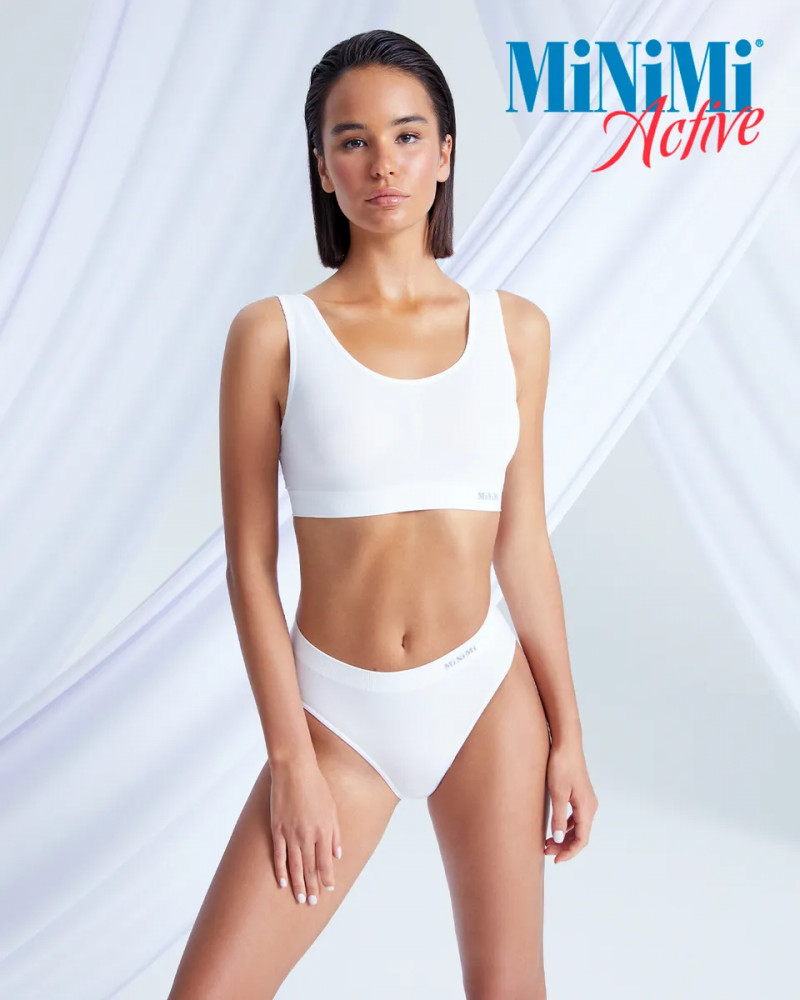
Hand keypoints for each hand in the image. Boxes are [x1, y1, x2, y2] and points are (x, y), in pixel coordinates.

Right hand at [269, 757, 341, 904]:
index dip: (327, 877)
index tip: (328, 889)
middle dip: (313, 886)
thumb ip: (335, 833)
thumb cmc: (316, 786)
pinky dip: (280, 870)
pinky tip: (283, 882)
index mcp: (324, 830)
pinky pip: (279, 855)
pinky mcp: (277, 829)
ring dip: (298, 884)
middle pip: (310, 867)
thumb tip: (338, 855)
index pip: (326, 862)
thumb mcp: (332, 808)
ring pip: (295, 865)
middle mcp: (308, 835)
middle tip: (312, 902)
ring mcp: (291, 833)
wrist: (294, 770)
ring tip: (300, 898)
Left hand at [543, 742, 597, 863]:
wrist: (566, 744)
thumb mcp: (557, 794)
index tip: (556, 860)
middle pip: (580, 835)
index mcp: (587, 807)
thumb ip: (559, 818)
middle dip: (565, 847)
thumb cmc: (561, 765)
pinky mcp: (580, 794)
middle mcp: (590, 806)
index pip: (581, 839)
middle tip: (546, 851)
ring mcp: (586, 800)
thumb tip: (560, 840)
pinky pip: (576, 817)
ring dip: (565, 837)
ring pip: (578, 826)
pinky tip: (555, 828)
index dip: (569, 853)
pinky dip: (566, 826)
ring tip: (547, 842)